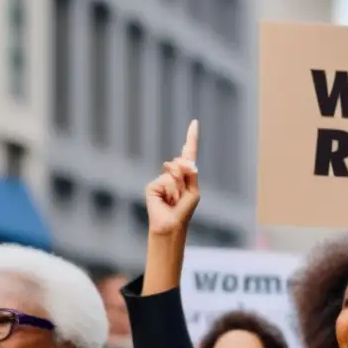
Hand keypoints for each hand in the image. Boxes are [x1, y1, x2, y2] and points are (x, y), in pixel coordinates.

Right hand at [146, 120, 199, 235]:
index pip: (188, 153)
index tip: (195, 123)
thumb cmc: (184, 211)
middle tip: (182, 195)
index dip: (191, 138)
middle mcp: (172, 174)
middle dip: (186, 176)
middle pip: (183, 162)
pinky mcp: (152, 186)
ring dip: (178, 187)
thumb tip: (185, 160)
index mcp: (185, 175)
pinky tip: (166, 200)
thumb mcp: (193, 191)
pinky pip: (166, 181)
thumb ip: (191, 174)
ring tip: (175, 200)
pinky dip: (170, 191)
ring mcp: (161, 179)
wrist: (170, 225)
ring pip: (174, 171)